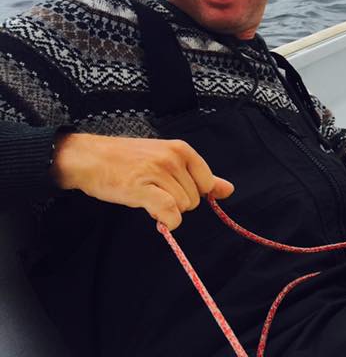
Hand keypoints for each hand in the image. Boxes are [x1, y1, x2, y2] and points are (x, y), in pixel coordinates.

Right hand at [51, 133, 233, 229]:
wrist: (91, 158)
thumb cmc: (129, 160)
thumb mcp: (168, 159)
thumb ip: (201, 175)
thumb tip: (229, 190)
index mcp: (182, 150)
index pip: (207, 183)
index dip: (191, 194)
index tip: (173, 191)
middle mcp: (174, 158)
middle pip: (194, 199)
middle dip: (177, 203)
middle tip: (154, 193)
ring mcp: (158, 172)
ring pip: (182, 207)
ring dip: (166, 211)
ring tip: (147, 198)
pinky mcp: (142, 188)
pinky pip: (169, 211)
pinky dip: (167, 221)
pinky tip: (156, 216)